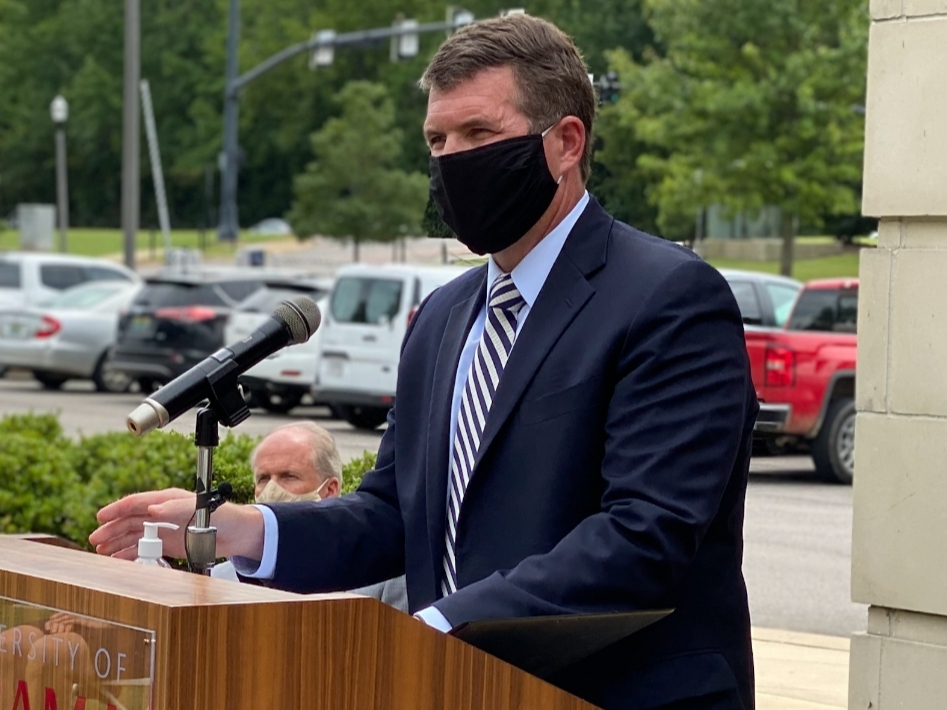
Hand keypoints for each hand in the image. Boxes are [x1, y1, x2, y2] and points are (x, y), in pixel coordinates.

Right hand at [90, 489, 264, 561]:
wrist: (239, 535)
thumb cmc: (223, 517)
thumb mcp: (200, 510)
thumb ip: (176, 508)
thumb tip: (152, 508)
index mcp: (168, 500)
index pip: (137, 503)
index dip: (117, 509)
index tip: (101, 517)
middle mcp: (163, 514)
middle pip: (130, 520)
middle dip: (112, 529)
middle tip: (95, 540)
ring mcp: (165, 529)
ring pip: (134, 535)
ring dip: (117, 542)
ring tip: (101, 551)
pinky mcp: (169, 544)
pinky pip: (144, 548)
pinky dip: (129, 553)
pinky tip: (117, 559)